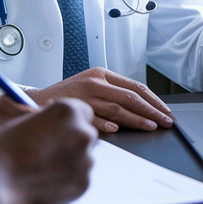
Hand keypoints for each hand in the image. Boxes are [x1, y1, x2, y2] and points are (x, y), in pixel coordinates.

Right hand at [0, 99, 96, 203]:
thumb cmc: (4, 149)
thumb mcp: (25, 120)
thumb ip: (47, 118)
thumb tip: (56, 123)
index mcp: (68, 111)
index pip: (82, 111)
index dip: (67, 120)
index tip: (56, 128)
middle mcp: (83, 134)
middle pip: (85, 134)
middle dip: (71, 140)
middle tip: (48, 150)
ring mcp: (86, 161)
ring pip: (83, 157)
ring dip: (70, 160)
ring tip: (43, 169)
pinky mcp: (83, 184)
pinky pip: (79, 177)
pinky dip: (67, 179)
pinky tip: (45, 181)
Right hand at [29, 67, 172, 133]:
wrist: (36, 101)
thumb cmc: (67, 97)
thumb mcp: (91, 87)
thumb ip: (113, 94)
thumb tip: (143, 109)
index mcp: (101, 74)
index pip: (135, 86)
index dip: (153, 100)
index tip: (165, 112)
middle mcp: (94, 82)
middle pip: (130, 97)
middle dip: (152, 111)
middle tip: (166, 122)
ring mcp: (84, 95)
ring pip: (117, 108)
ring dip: (137, 120)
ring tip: (151, 127)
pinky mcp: (74, 108)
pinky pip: (94, 117)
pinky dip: (107, 124)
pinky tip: (117, 129)